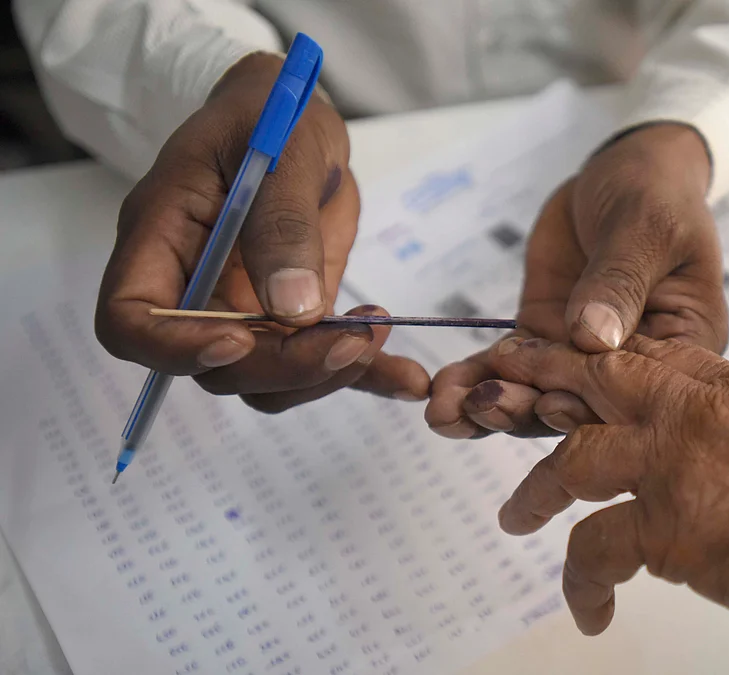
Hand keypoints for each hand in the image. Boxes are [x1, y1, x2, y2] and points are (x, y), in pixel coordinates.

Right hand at [96, 53, 428, 411]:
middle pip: (215, 364)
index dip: (175, 347)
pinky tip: (406, 378)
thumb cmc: (269, 117)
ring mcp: (243, 309)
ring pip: (267, 380)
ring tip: (377, 331)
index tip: (241, 340)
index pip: (130, 320)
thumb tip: (292, 309)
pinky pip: (321, 363)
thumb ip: (282, 225)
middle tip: (351, 339)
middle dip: (284, 365)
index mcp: (160, 238)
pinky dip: (366, 376)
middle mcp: (194, 288)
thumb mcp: (281, 150)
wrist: (298, 122)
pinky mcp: (295, 316)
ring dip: (325, 373)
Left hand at [425, 123, 727, 437]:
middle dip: (528, 412)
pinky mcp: (543, 336)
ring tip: (446, 411)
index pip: (640, 391)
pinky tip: (442, 393)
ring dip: (491, 406)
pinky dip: (474, 379)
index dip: (595, 404)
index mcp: (680, 347)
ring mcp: (582, 355)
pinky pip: (507, 367)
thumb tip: (591, 337)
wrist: (621, 171)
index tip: (549, 402)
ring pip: (537, 395)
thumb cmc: (656, 194)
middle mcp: (633, 366)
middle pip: (582, 404)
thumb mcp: (647, 228)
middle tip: (481, 408)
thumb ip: (619, 281)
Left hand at [484, 335, 728, 674]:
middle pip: (586, 384)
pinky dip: (583, 584)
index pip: (633, 358)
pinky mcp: (674, 528)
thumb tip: (728, 452)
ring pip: (572, 462)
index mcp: (728, 383)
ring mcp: (677, 463)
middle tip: (489, 402)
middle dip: (531, 389)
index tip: (543, 362)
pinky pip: (596, 552)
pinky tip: (589, 612)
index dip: (580, 361)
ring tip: (516, 518)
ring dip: (537, 491)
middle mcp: (693, 409)